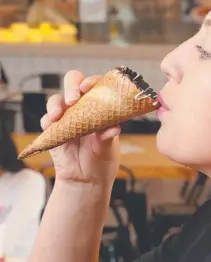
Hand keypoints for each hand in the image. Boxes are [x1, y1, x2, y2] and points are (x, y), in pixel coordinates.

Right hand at [41, 70, 120, 184]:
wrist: (87, 179)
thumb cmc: (102, 159)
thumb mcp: (109, 149)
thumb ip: (109, 137)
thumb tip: (114, 127)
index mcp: (100, 106)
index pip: (95, 85)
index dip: (92, 81)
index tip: (89, 87)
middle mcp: (82, 106)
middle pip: (73, 83)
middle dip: (71, 86)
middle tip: (74, 98)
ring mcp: (66, 116)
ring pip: (56, 100)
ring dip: (56, 104)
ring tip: (58, 115)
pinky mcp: (53, 128)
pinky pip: (46, 120)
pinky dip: (47, 120)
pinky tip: (52, 125)